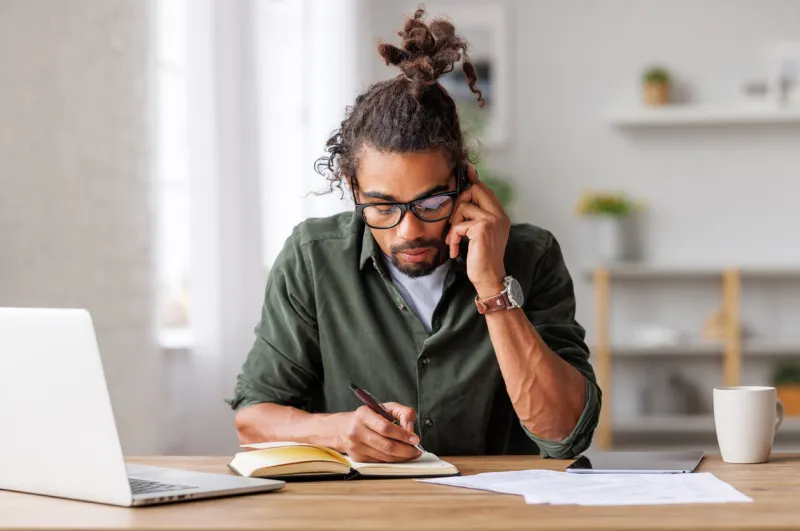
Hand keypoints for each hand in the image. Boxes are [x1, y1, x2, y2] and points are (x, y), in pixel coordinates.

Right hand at [334, 402, 421, 462]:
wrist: (343, 428)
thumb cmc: (369, 416)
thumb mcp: (385, 407)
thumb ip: (402, 413)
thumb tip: (410, 429)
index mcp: (363, 415)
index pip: (385, 428)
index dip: (402, 435)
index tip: (415, 439)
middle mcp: (356, 431)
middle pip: (386, 445)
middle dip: (405, 450)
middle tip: (417, 450)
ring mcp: (356, 446)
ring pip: (384, 456)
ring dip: (402, 456)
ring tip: (412, 453)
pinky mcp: (358, 458)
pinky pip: (380, 461)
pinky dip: (393, 459)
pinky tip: (400, 455)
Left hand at [446, 164, 510, 297]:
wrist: (489, 278)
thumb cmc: (481, 258)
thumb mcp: (480, 234)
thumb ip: (475, 216)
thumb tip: (464, 197)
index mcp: (500, 215)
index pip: (485, 189)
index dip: (473, 181)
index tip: (465, 171)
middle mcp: (499, 215)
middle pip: (475, 189)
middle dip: (459, 202)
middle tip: (454, 223)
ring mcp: (492, 220)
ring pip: (463, 206)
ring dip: (453, 224)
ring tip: (454, 240)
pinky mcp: (482, 228)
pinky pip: (459, 224)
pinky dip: (452, 237)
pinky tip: (454, 250)